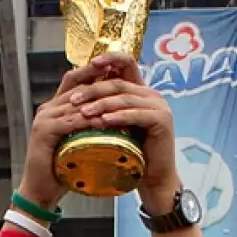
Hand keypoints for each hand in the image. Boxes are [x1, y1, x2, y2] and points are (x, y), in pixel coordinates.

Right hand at [16, 62, 109, 209]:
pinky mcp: (44, 131)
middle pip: (76, 85)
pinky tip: (105, 121)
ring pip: (76, 102)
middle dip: (100, 81)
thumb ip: (88, 128)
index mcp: (54, 108)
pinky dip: (88, 120)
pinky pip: (70, 121)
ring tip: (120, 99)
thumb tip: (112, 120)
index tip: (116, 69)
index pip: (74, 81)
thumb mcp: (77, 142)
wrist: (40, 192)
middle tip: (123, 78)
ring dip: (99, 101)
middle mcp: (47, 109)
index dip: (94, 72)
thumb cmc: (61, 170)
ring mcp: (44, 119)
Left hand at [66, 52, 180, 213]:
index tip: (89, 64)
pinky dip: (118, 117)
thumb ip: (105, 107)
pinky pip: (136, 114)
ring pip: (125, 98)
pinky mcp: (162, 120)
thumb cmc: (131, 153)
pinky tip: (102, 121)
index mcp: (141, 91)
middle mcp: (152, 95)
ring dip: (102, 104)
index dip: (109, 58)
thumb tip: (76, 93)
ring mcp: (160, 106)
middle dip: (93, 90)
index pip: (127, 63)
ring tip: (83, 113)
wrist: (153, 178)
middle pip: (119, 83)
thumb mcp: (115, 125)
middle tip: (74, 100)